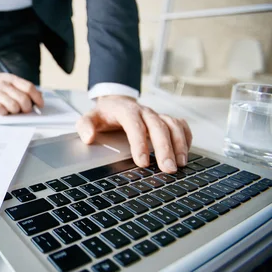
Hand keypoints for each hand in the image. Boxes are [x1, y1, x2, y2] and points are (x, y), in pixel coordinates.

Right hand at [0, 71, 43, 114]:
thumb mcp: (9, 81)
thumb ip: (23, 88)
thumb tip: (39, 98)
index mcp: (11, 78)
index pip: (29, 87)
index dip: (37, 98)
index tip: (40, 105)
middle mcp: (3, 84)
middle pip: (23, 99)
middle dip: (27, 108)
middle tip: (24, 110)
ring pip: (13, 106)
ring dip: (15, 111)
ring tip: (12, 110)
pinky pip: (1, 110)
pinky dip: (4, 113)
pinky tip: (2, 110)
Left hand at [76, 95, 192, 172]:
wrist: (115, 102)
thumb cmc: (103, 114)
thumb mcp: (89, 117)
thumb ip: (85, 126)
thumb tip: (88, 137)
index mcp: (125, 110)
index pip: (134, 125)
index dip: (140, 143)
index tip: (142, 162)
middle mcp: (144, 111)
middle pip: (158, 126)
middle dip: (165, 148)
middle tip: (168, 168)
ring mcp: (156, 114)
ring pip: (173, 125)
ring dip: (179, 144)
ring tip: (180, 164)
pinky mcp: (165, 119)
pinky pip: (181, 124)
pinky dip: (186, 137)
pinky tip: (186, 153)